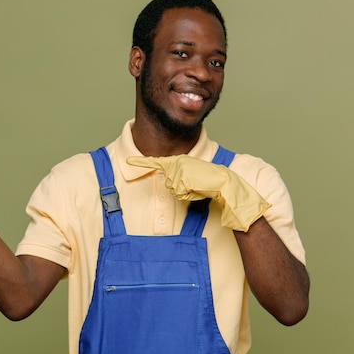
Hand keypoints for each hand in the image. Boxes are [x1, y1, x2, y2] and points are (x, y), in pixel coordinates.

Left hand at [127, 154, 269, 231]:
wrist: (226, 183)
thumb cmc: (210, 184)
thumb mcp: (192, 180)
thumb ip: (179, 180)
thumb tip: (172, 187)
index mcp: (179, 161)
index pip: (156, 162)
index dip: (140, 162)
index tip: (128, 159)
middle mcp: (177, 162)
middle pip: (168, 184)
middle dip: (180, 190)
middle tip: (196, 186)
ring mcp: (180, 169)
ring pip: (173, 189)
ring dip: (185, 193)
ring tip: (199, 187)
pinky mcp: (184, 176)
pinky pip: (180, 192)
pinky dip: (189, 194)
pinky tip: (199, 188)